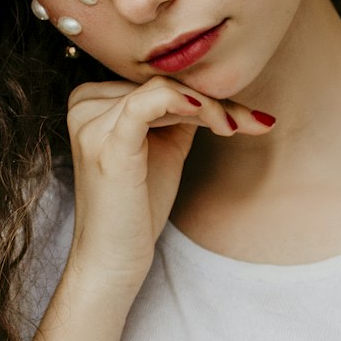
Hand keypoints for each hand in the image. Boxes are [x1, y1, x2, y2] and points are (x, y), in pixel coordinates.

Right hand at [64, 75, 274, 293]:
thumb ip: (179, 115)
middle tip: (256, 120)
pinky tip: (215, 117)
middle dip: (214, 101)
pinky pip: (148, 103)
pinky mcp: (105, 143)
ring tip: (237, 128)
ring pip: (164, 91)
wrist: (113, 258)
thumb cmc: (137, 208)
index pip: (156, 81)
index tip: (246, 115)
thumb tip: (215, 88)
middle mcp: (84, 104)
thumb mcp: (163, 148)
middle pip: (162, 84)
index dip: (204, 94)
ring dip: (210, 107)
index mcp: (91, 101)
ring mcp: (90, 123)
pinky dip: (184, 103)